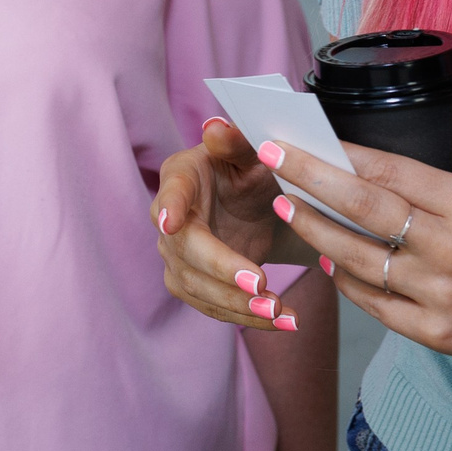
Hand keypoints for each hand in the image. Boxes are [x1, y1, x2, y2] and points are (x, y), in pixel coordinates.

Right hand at [151, 118, 303, 329]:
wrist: (254, 201)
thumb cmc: (249, 168)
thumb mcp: (252, 151)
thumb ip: (237, 141)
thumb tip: (217, 128)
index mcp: (181, 177)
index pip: (171, 192)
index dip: (169, 206)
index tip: (169, 223)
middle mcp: (169, 218)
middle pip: (185, 250)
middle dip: (221, 271)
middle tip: (259, 285)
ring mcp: (178, 255)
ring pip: (196, 287)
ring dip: (236, 304)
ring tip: (278, 311)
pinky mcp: (194, 282)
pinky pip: (213, 306)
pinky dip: (247, 318)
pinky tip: (282, 322)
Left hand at [253, 138, 451, 386]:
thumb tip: (428, 133)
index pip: (389, 170)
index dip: (339, 153)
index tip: (303, 138)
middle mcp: (450, 246)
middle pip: (362, 206)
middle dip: (310, 178)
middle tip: (273, 159)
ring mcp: (439, 293)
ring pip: (357, 258)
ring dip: (315, 230)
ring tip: (287, 207)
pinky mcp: (435, 334)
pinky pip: (374, 304)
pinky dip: (346, 282)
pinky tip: (327, 262)